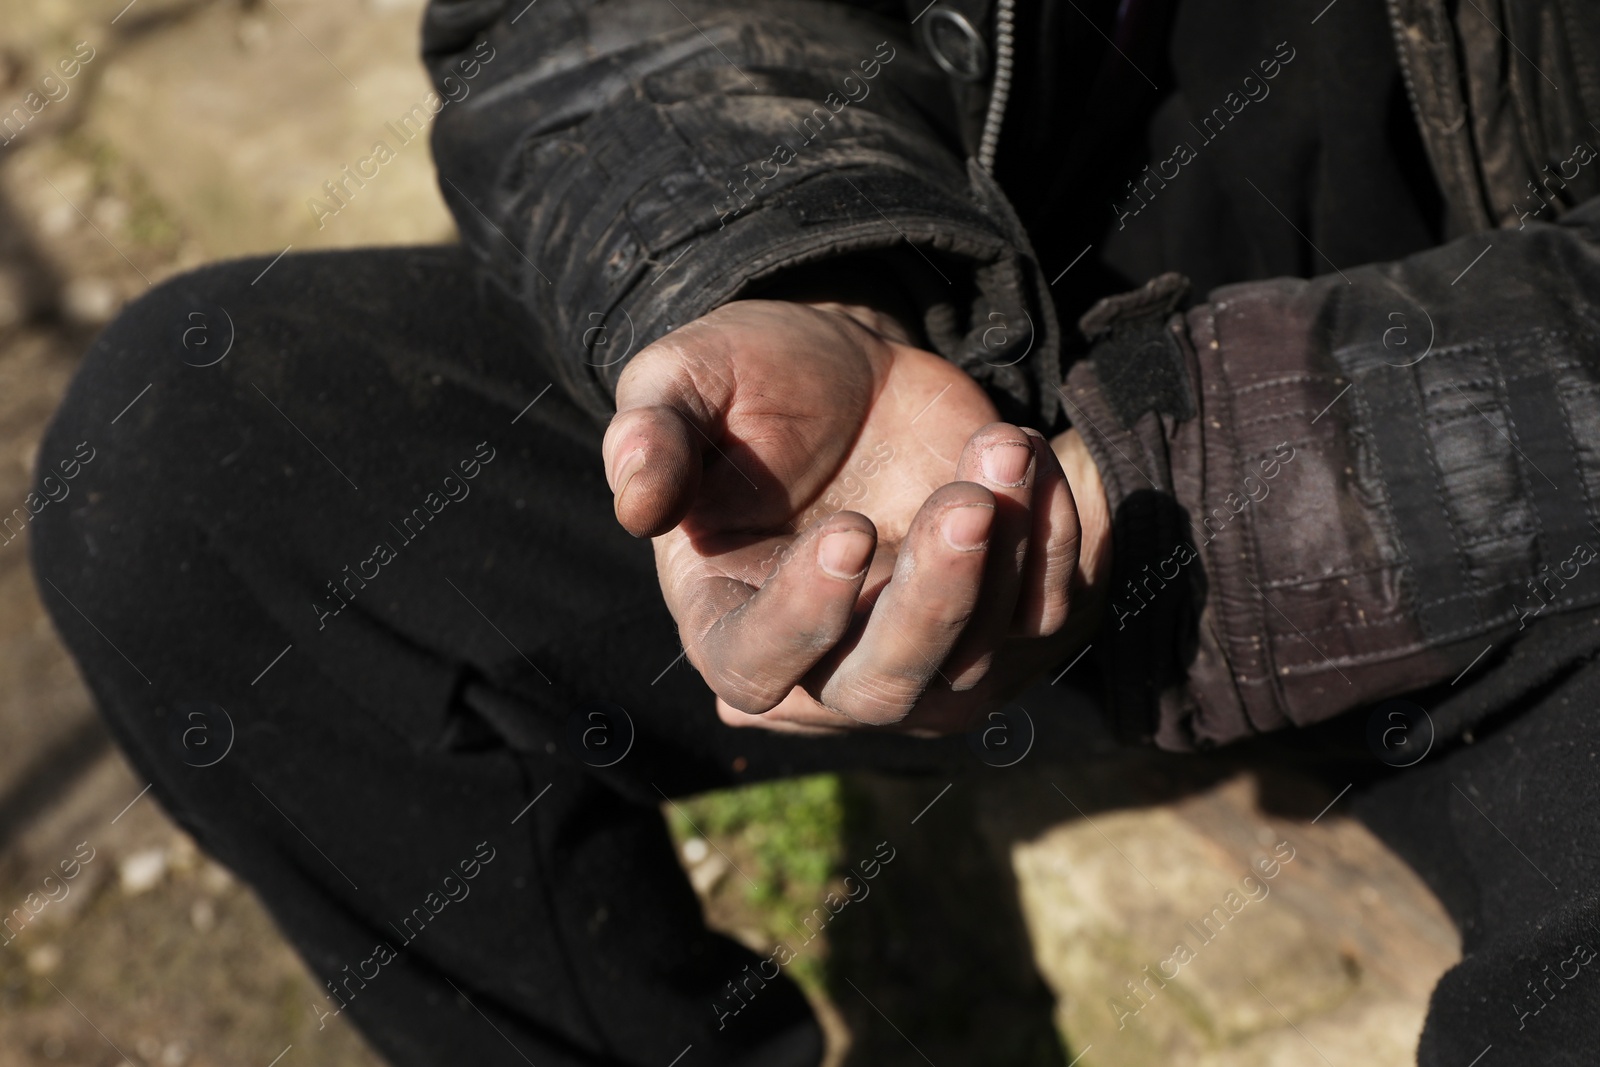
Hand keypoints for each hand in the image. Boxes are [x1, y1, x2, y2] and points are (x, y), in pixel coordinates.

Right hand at [602, 299, 1107, 734]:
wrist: (849, 367)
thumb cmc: (753, 382)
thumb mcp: (688, 380)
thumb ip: (652, 434)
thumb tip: (634, 505)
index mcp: (727, 619)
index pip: (759, 665)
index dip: (806, 617)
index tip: (848, 533)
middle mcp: (823, 662)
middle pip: (882, 689)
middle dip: (931, 605)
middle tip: (965, 507)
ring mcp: (918, 650)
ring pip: (973, 664)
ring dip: (1005, 565)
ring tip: (1002, 451)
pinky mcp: (994, 616)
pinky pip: (1044, 617)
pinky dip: (1059, 548)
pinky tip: (1035, 459)